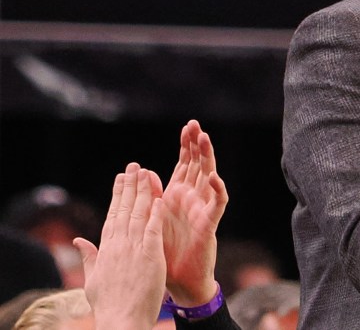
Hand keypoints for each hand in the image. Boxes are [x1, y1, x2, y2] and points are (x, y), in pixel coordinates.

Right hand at [73, 163, 165, 329]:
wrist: (121, 320)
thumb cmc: (109, 304)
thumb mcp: (93, 278)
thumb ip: (89, 256)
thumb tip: (78, 241)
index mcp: (106, 249)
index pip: (112, 215)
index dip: (117, 195)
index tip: (120, 179)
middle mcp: (118, 245)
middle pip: (125, 209)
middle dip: (130, 186)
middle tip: (134, 166)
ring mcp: (134, 249)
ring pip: (139, 214)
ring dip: (143, 192)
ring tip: (146, 172)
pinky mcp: (150, 255)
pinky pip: (154, 229)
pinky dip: (157, 213)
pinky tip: (160, 197)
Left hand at [160, 120, 227, 306]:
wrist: (179, 282)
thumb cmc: (165, 254)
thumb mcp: (152, 220)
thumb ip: (150, 197)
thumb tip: (144, 173)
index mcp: (177, 196)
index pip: (184, 164)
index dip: (187, 146)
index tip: (186, 127)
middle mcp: (192, 199)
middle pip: (198, 165)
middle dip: (197, 145)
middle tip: (195, 125)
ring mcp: (202, 209)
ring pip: (208, 178)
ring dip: (207, 159)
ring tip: (205, 140)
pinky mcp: (209, 224)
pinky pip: (217, 204)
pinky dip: (218, 191)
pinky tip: (215, 177)